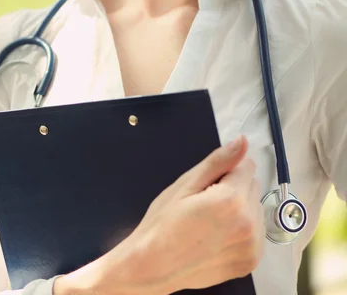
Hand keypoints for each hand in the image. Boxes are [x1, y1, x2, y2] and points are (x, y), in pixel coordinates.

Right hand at [54, 135, 264, 294]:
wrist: (153, 267)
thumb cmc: (164, 222)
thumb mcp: (186, 184)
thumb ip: (219, 161)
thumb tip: (243, 141)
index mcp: (232, 200)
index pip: (246, 165)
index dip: (224, 172)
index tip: (206, 187)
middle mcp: (249, 224)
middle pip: (252, 186)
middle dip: (233, 188)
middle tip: (205, 204)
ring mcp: (252, 246)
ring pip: (255, 208)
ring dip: (240, 208)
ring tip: (210, 221)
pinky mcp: (251, 261)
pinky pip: (256, 230)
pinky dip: (242, 229)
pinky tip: (219, 235)